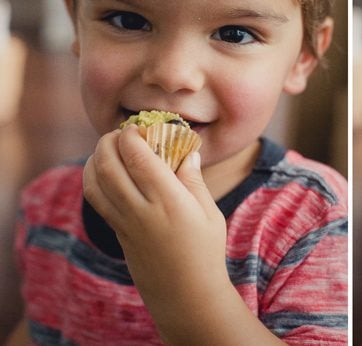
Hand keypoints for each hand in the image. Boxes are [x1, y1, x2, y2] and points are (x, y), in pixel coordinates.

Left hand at [83, 125, 229, 322]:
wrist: (185, 294)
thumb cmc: (205, 251)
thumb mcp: (210, 213)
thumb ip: (194, 181)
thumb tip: (188, 151)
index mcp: (170, 202)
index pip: (139, 159)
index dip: (132, 137)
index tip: (137, 126)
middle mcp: (142, 210)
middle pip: (110, 166)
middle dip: (109, 142)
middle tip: (119, 131)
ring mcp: (125, 223)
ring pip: (95, 183)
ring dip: (96, 158)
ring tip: (107, 146)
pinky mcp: (117, 233)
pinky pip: (96, 200)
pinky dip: (92, 178)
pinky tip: (101, 169)